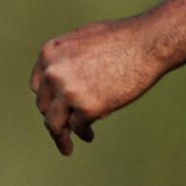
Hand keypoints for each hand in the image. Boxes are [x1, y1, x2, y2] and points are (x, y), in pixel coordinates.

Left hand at [31, 18, 163, 154]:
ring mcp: (69, 91)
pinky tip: (89, 135)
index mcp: (50, 53)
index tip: (55, 108)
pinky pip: (77, 127)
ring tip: (67, 147)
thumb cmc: (122, 38)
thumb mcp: (83, 41)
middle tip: (63, 129)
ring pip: (54, 123)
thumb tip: (65, 84)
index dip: (47, 99)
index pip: (38, 85)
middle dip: (54, 117)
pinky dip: (83, 132)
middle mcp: (54, 72)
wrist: (147, 43)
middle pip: (44, 106)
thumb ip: (68, 60)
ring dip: (60, 137)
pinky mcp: (87, 107)